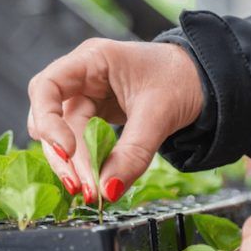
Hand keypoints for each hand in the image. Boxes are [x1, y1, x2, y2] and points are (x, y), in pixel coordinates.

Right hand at [26, 39, 202, 202]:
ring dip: (74, 165)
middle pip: (51, 117)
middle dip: (63, 155)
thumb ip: (133, 153)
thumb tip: (108, 190)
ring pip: (65, 134)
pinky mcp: (97, 116)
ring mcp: (88, 96)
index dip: (48, 120)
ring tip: (90, 192)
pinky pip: (82, 142)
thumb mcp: (159, 114)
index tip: (66, 151)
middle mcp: (83, 76)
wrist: (204, 82)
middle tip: (80, 187)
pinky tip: (96, 182)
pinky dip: (87, 163)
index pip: (47, 86)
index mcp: (93, 59)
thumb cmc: (182, 79)